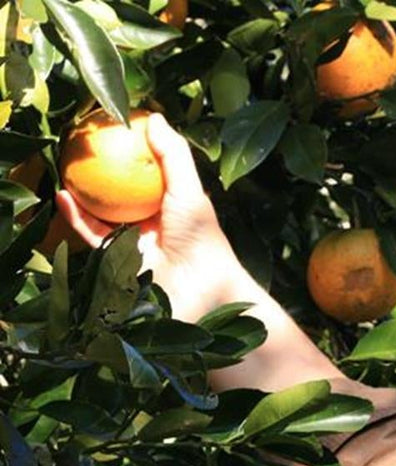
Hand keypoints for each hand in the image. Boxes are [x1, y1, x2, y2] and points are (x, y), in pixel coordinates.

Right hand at [57, 113, 256, 320]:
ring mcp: (131, 242)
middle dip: (98, 173)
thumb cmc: (201, 236)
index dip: (128, 154)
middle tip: (77, 148)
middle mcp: (149, 223)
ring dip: (79, 192)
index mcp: (169, 205)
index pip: (145, 174)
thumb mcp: (188, 189)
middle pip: (118, 193)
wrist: (200, 287)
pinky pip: (90, 235)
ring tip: (63, 167)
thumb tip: (154, 116)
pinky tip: (63, 195)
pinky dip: (75, 216)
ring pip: (98, 213)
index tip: (108, 131)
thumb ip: (172, 155)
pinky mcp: (115, 261)